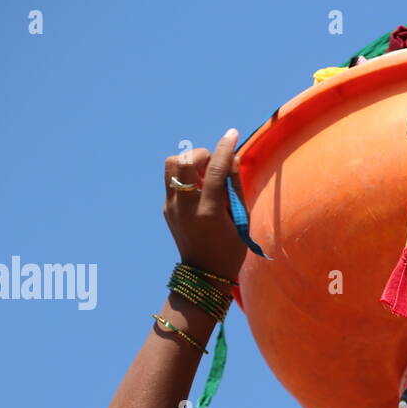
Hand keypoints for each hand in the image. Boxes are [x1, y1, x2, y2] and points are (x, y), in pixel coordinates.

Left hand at [163, 128, 247, 283]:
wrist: (204, 274)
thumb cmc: (230, 248)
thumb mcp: (240, 220)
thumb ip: (234, 187)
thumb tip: (231, 158)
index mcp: (207, 212)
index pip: (213, 170)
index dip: (224, 148)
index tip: (232, 133)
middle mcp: (185, 207)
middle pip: (183, 160)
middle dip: (201, 154)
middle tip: (214, 165)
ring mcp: (171, 207)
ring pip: (171, 165)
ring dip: (188, 162)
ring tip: (203, 175)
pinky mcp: (166, 208)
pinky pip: (171, 179)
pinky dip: (185, 176)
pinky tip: (198, 188)